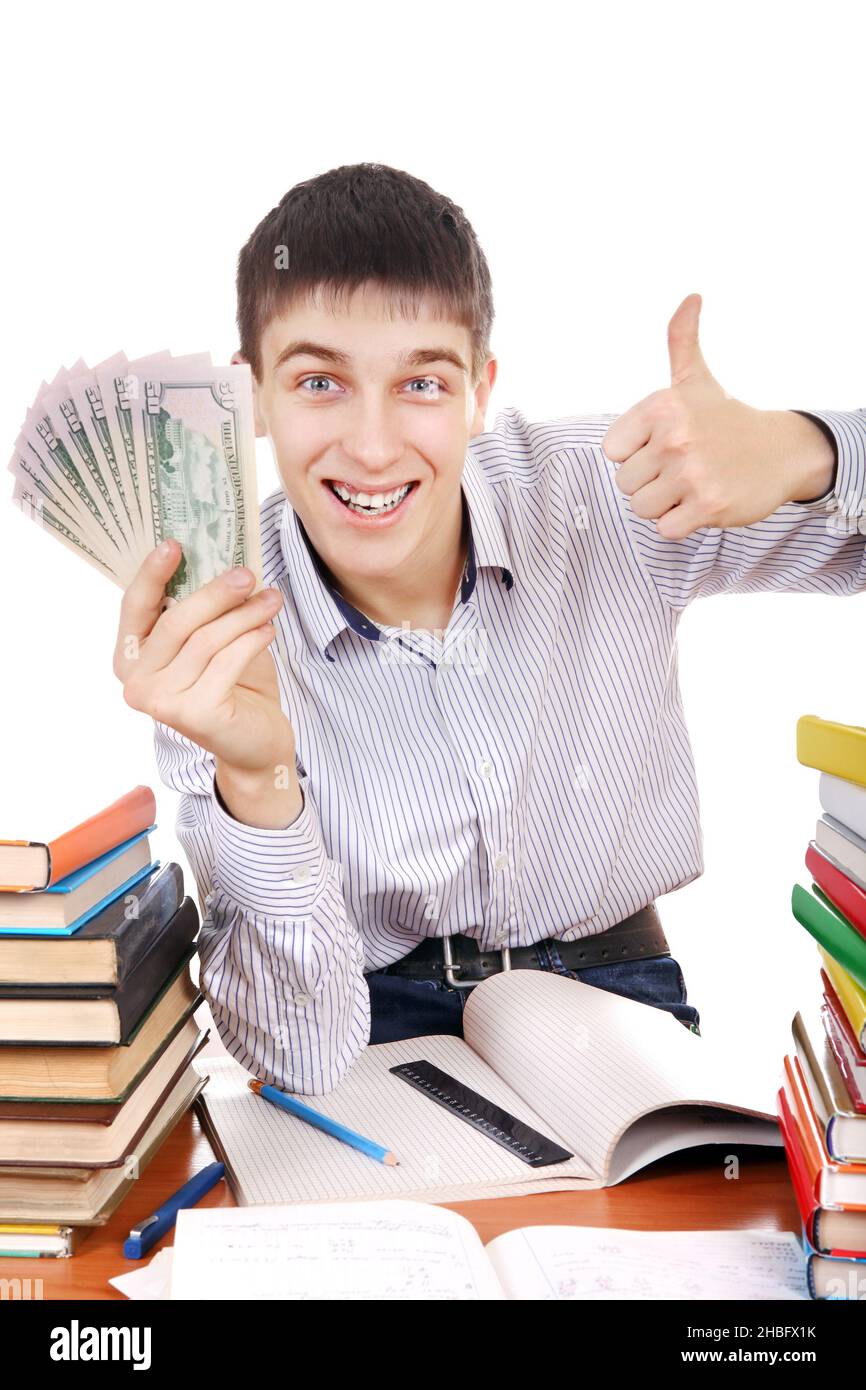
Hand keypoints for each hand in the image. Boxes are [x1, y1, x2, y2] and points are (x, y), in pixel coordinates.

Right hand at [113, 542, 300, 823]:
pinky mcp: (195, 715)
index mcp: (131, 658)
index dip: (152, 573)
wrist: (255, 746)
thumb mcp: (211, 641)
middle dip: (216, 592)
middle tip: (248, 574)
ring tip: (271, 599)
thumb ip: (202, 611)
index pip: (134, 607)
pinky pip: (228, 661)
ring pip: (207, 640)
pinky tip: (269, 630)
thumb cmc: (232, 687)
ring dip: (244, 614)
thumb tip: (222, 559)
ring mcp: (163, 703)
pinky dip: (253, 640)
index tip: (175, 543)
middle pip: (176, 621)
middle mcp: (136, 682)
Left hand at [601, 294, 835, 539]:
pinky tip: (702, 502)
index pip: (612, 451)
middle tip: (683, 466)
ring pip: (642, 508)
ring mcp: (692, 474)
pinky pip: (665, 529)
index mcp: (662, 407)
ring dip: (664, 504)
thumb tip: (691, 297)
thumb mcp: (696, 379)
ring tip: (691, 484)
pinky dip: (681, 523)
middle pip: (625, 483)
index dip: (635, 454)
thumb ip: (681, 340)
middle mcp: (675, 438)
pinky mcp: (708, 506)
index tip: (663, 445)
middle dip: (651, 481)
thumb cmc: (725, 419)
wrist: (780, 451)